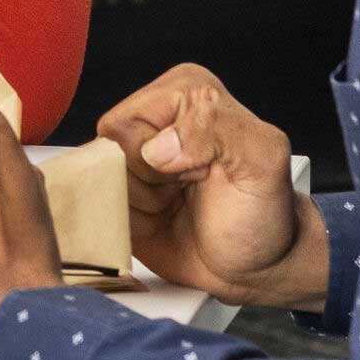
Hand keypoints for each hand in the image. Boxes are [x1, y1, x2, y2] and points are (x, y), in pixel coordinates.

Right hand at [95, 63, 327, 309]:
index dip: (156, 158)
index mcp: (184, 92)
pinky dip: (128, 224)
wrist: (258, 266)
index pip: (126, 123)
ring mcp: (133, 158)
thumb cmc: (264, 212)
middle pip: (106, 152)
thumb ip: (218, 129)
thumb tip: (159, 146)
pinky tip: (160, 221)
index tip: (197, 172)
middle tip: (186, 189)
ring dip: (139, 206)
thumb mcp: (262, 161)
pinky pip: (95, 208)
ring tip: (175, 205)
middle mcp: (153, 119)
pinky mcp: (121, 193)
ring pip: (98, 182)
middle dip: (147, 183)